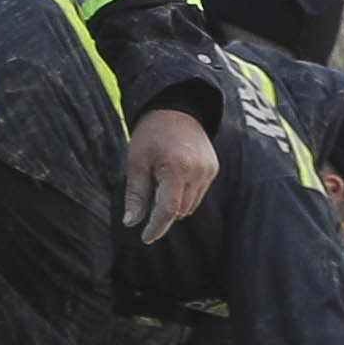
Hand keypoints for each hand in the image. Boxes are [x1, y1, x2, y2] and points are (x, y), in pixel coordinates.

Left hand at [122, 103, 217, 235]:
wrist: (176, 107)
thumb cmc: (151, 134)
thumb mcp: (136, 162)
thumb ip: (136, 195)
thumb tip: (130, 224)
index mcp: (176, 169)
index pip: (168, 210)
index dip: (156, 228)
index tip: (146, 238)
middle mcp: (197, 172)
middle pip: (180, 210)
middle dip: (163, 214)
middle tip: (148, 202)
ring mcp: (208, 170)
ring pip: (190, 205)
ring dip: (175, 205)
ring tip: (161, 184)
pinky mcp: (213, 168)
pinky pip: (198, 193)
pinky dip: (185, 194)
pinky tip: (174, 178)